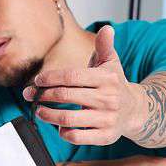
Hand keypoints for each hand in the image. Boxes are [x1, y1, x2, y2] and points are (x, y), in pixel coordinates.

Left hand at [22, 24, 142, 144]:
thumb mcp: (111, 63)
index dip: (51, 78)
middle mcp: (108, 99)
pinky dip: (63, 132)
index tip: (37, 80)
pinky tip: (59, 126)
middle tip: (30, 95)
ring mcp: (107, 119)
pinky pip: (77, 137)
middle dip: (43, 95)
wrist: (135, 110)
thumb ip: (105, 46)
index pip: (72, 76)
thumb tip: (107, 28)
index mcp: (107, 79)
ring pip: (68, 118)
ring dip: (48, 115)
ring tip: (39, 111)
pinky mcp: (105, 136)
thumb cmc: (115, 84)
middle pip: (66, 96)